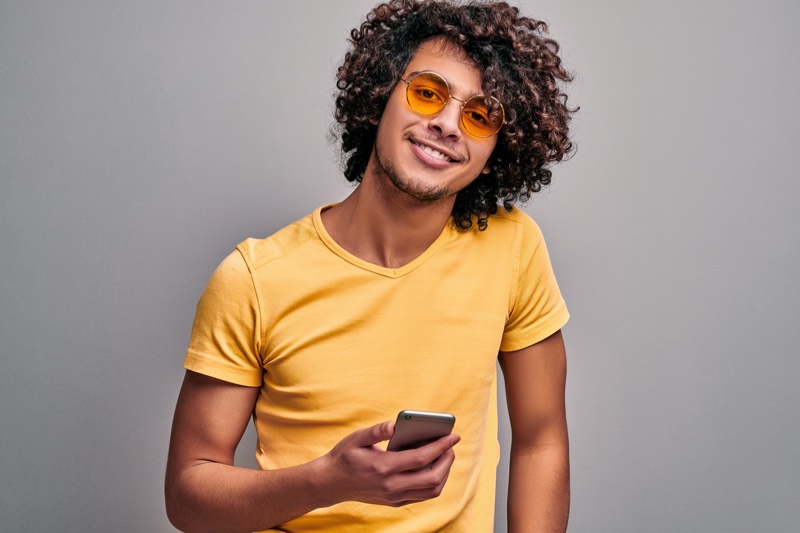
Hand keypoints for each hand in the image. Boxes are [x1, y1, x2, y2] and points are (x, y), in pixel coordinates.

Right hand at [318, 421, 459, 506]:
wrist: (331, 483)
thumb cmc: (344, 457)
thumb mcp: (356, 438)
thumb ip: (375, 431)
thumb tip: (393, 424)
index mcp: (384, 466)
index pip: (422, 458)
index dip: (441, 446)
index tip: (453, 436)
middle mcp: (391, 485)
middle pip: (432, 478)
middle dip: (447, 461)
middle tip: (450, 446)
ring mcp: (394, 496)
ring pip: (431, 491)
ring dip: (443, 474)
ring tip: (444, 457)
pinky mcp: (394, 502)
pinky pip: (422, 496)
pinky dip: (433, 483)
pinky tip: (432, 467)